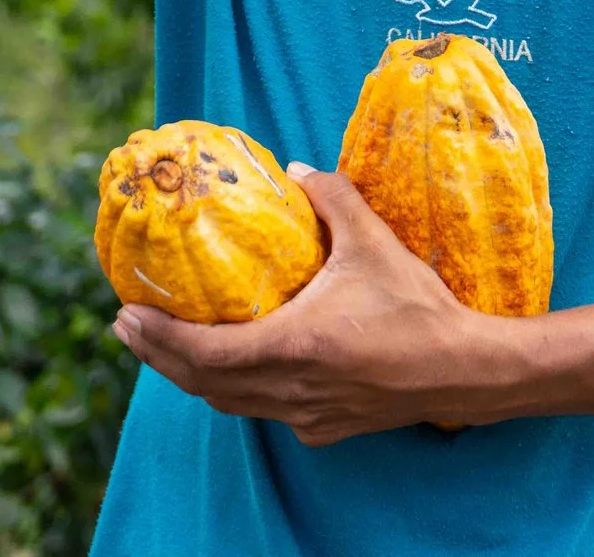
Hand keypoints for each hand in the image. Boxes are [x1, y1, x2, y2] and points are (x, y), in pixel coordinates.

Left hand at [111, 162, 510, 446]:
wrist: (467, 371)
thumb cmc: (419, 308)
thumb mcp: (373, 241)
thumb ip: (332, 198)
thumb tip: (297, 168)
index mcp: (294, 347)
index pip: (204, 353)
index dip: (159, 338)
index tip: (126, 314)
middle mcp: (291, 390)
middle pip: (204, 384)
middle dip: (158, 356)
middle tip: (128, 325)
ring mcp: (307, 414)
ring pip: (231, 402)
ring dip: (192, 375)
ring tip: (164, 345)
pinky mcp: (325, 426)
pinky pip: (263, 410)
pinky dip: (234, 389)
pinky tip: (233, 366)